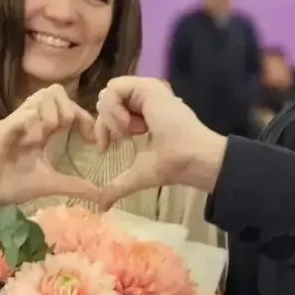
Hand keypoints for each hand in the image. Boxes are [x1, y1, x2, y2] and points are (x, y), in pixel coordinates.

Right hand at [0, 85, 101, 213]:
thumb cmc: (12, 185)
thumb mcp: (50, 185)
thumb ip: (75, 186)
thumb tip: (102, 197)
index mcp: (41, 128)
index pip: (67, 106)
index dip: (83, 116)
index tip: (92, 138)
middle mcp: (30, 119)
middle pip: (55, 91)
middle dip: (67, 109)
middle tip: (66, 133)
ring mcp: (16, 121)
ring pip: (42, 96)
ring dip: (51, 115)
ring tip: (47, 137)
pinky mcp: (4, 128)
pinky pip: (26, 113)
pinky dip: (36, 124)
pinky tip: (35, 143)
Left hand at [94, 77, 227, 204]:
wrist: (193, 158)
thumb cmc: (172, 164)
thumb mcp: (138, 173)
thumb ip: (117, 186)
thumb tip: (101, 207)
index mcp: (143, 113)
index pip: (110, 111)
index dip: (101, 129)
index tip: (105, 149)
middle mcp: (144, 98)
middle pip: (105, 100)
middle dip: (105, 122)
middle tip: (122, 138)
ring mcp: (147, 90)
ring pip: (108, 92)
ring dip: (111, 115)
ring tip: (129, 132)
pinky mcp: (149, 87)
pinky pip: (115, 88)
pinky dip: (114, 108)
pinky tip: (129, 125)